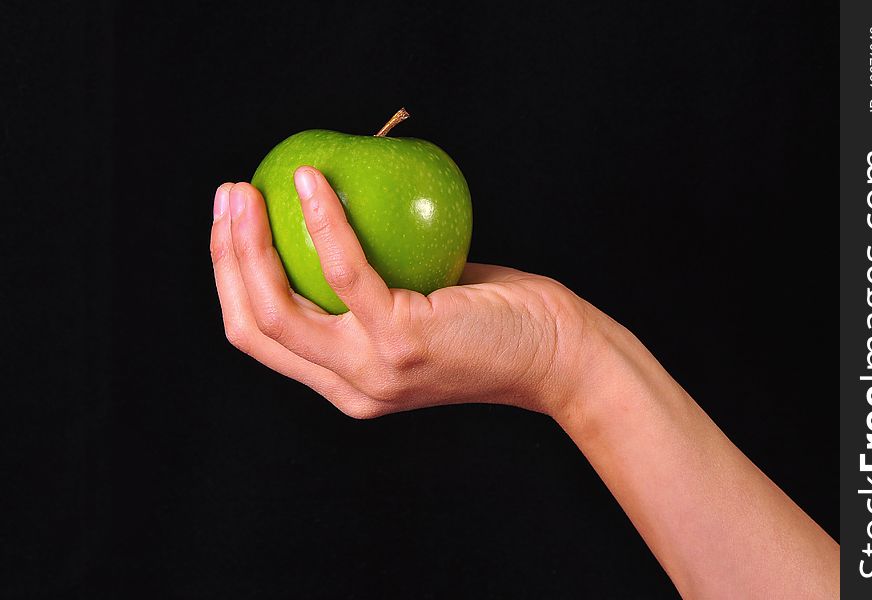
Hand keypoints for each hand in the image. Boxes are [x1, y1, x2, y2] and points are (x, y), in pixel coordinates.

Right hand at [210, 167, 606, 418]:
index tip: (231, 226)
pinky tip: (313, 180)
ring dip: (249, 243)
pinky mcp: (402, 343)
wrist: (560, 355)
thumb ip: (373, 285)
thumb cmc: (495, 319)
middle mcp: (351, 387)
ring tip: (246, 189)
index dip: (232, 280)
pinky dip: (322, 222)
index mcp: (347, 384)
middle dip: (227, 259)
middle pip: (255, 326)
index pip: (264, 338)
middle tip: (229, 196)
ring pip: (280, 309)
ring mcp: (373, 371)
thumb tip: (331, 215)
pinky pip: (346, 272)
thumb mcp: (420, 307)